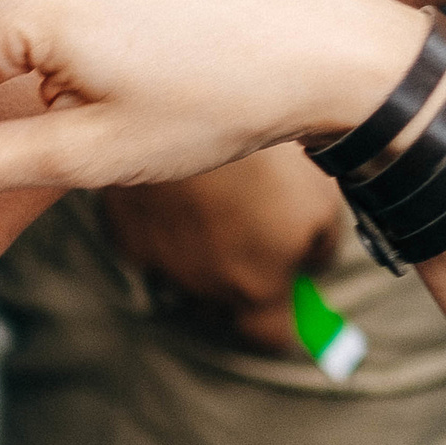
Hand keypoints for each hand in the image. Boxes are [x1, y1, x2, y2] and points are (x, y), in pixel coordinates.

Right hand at [100, 150, 343, 354]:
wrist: (201, 107)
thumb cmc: (273, 160)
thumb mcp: (320, 206)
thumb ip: (319, 253)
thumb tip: (310, 268)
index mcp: (256, 288)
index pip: (268, 337)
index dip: (282, 323)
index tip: (289, 300)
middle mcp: (203, 287)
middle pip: (224, 308)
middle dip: (241, 285)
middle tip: (256, 239)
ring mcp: (158, 261)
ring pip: (185, 275)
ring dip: (201, 256)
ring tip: (218, 205)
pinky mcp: (125, 231)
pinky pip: (152, 244)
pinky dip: (166, 229)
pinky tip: (182, 196)